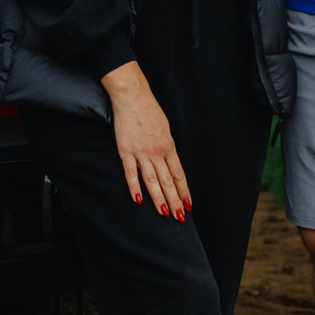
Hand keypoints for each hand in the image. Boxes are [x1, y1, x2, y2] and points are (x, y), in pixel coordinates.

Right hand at [99, 61, 190, 219]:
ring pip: (152, 181)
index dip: (184, 191)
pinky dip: (134, 187)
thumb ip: (167, 147)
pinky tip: (138, 200)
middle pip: (168, 182)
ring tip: (164, 213)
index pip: (178, 174)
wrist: (132, 97)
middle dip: (175, 201)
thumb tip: (169, 161)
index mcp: (169, 146)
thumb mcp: (165, 128)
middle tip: (180, 217)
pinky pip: (131, 173)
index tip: (189, 205)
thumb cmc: (150, 110)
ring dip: (159, 199)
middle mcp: (157, 152)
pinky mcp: (126, 152)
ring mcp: (141, 153)